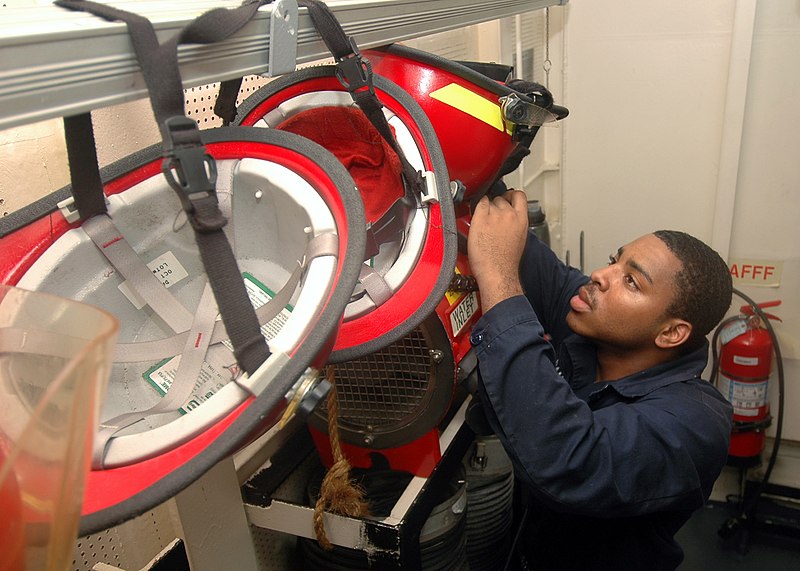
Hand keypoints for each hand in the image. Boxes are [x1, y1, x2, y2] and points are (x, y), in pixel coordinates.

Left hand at [468, 190, 528, 311]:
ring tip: (483, 221)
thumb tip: (509, 219)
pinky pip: (478, 205)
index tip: (507, 196)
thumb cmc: (506, 262)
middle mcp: (509, 215)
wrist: (497, 272)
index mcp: (521, 220)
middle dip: (496, 205)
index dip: (511, 194)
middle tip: (491, 216)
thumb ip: (515, 224)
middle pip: (501, 198)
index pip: (519, 196)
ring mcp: (494, 216)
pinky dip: (476, 209)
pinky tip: (476, 218)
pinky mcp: (480, 219)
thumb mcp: (519, 239)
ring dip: (486, 208)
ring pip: (489, 201)